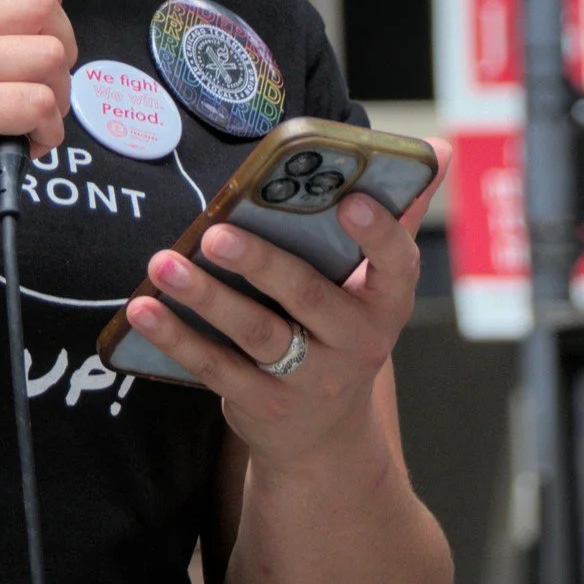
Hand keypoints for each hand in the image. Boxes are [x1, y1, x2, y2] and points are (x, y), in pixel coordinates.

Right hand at [0, 0, 76, 258]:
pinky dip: (46, 134)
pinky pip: (39, 104)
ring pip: (49, 54)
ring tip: (29, 126)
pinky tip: (23, 149)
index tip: (39, 33)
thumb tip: (31, 35)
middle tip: (38, 89)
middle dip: (60, 50)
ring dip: (57, 98)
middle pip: (41, 2)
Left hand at [126, 138, 452, 466]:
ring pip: (255, 333)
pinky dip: (177, 337)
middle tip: (217, 232)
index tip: (350, 199)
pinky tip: (144, 308)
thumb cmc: (342, 331)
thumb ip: (397, 215)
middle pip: (307, 296)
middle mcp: (354, 343)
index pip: (395, 264)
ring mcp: (309, 379)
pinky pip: (215, 367)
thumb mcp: (376, 284)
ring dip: (205, 296)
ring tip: (164, 263)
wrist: (325, 437)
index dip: (378, 233)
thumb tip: (439, 146)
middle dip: (260, 262)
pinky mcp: (263, 404)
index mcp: (385, 302)